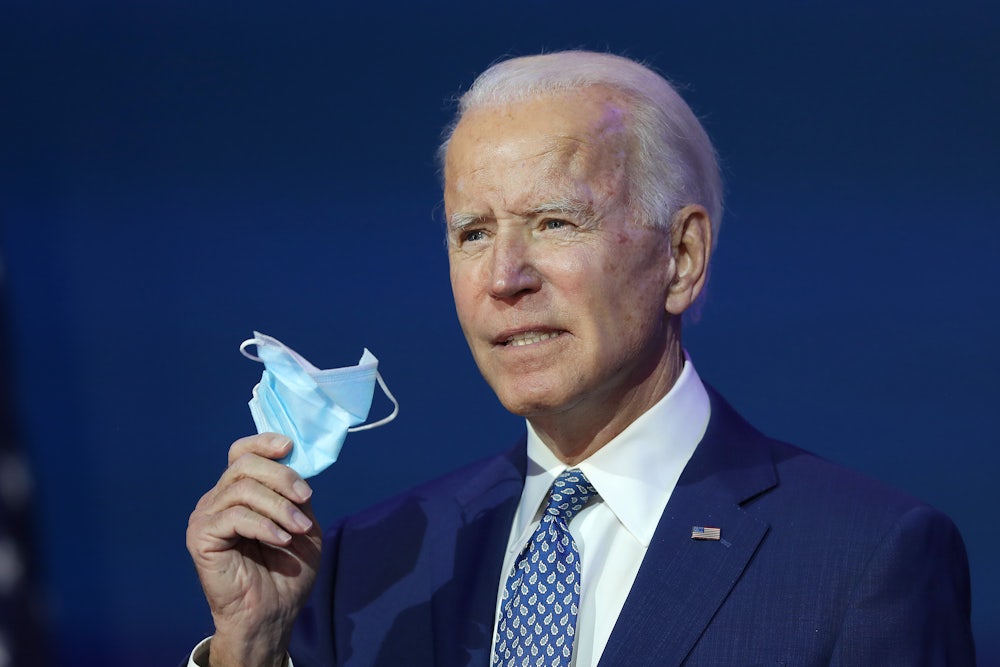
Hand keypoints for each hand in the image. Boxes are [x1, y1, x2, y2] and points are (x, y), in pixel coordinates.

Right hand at [187, 434, 321, 666]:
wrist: (272, 613)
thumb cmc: (286, 571)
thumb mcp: (301, 521)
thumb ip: (295, 492)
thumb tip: (296, 463)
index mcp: (239, 492)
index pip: (242, 452)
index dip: (264, 442)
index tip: (289, 447)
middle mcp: (218, 499)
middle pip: (245, 464)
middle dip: (282, 477)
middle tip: (305, 499)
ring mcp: (206, 516)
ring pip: (243, 488)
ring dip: (279, 506)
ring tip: (298, 529)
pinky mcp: (201, 537)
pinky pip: (235, 516)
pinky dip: (264, 525)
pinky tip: (281, 540)